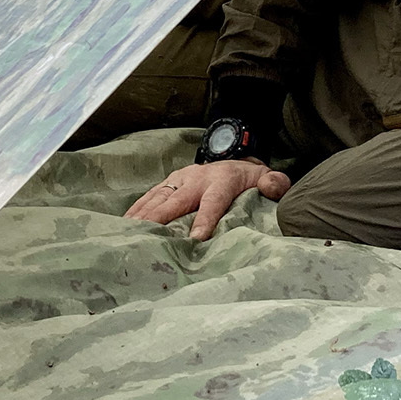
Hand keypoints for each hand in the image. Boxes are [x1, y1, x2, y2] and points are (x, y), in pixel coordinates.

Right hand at [124, 160, 291, 240]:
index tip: (196, 239)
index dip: (205, 220)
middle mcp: (197, 178)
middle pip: (177, 200)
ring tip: (130, 233)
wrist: (232, 160)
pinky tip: (125, 224)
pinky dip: (137, 210)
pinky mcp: (169, 182)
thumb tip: (272, 186)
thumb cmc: (250, 179)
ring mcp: (180, 179)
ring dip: (144, 215)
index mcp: (223, 180)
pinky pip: (150, 196)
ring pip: (159, 197)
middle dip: (161, 218)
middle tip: (146, 236)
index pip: (213, 202)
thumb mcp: (267, 178)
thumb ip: (275, 183)